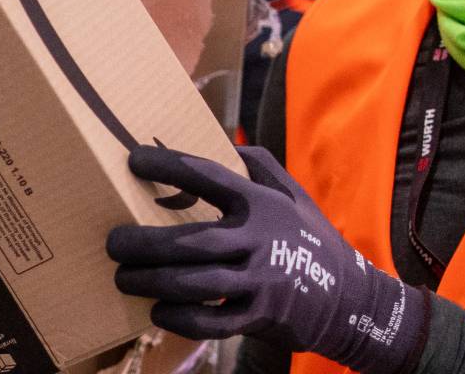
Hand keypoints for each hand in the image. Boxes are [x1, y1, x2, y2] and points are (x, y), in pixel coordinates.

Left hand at [107, 146, 427, 373]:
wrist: (351, 297)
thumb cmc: (311, 237)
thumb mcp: (293, 194)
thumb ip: (259, 166)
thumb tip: (223, 143)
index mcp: (262, 204)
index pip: (209, 178)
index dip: (171, 167)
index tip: (134, 162)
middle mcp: (260, 240)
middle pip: (192, 241)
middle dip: (146, 243)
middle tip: (113, 242)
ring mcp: (260, 281)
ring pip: (196, 283)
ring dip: (153, 281)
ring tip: (123, 277)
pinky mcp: (260, 316)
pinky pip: (213, 322)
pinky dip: (182, 318)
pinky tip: (158, 311)